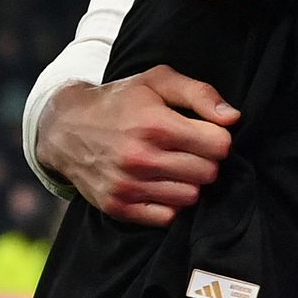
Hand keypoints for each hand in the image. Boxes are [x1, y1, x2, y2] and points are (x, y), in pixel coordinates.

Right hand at [36, 68, 239, 225]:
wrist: (65, 127)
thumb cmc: (121, 100)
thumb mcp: (158, 81)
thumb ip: (201, 94)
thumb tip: (233, 118)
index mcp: (155, 125)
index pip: (219, 145)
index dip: (218, 137)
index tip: (205, 132)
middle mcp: (141, 158)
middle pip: (209, 173)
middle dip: (206, 160)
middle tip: (190, 149)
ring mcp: (128, 186)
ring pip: (191, 196)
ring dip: (190, 182)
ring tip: (174, 165)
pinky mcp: (118, 206)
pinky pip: (168, 217)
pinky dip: (171, 203)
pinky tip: (161, 183)